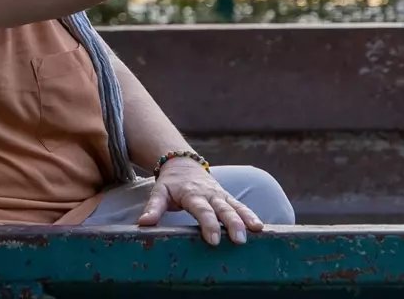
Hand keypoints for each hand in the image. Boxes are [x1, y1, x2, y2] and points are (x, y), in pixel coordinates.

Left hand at [138, 159, 263, 245]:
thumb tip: (143, 223)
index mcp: (191, 194)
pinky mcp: (227, 197)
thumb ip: (153, 207)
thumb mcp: (159, 192)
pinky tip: (260, 226)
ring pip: (235, 206)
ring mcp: (220, 195)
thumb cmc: (171, 183)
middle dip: (232, 223)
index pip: (201, 210)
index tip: (214, 240)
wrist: (182, 163)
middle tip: (239, 240)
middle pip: (222, 209)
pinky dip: (250, 214)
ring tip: (257, 230)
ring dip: (245, 218)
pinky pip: (240, 205)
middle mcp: (209, 194)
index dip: (208, 224)